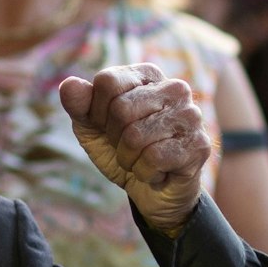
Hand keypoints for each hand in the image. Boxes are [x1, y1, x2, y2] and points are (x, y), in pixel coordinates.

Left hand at [57, 65, 209, 233]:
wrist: (151, 191)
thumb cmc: (122, 151)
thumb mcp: (92, 128)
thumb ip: (79, 105)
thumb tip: (68, 85)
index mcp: (148, 75)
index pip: (107, 82)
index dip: (97, 112)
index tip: (108, 126)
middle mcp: (174, 88)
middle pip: (121, 109)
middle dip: (115, 139)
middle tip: (128, 147)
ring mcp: (191, 115)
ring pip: (135, 137)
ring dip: (128, 159)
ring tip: (142, 160)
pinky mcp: (198, 145)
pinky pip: (153, 159)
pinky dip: (145, 173)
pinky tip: (158, 172)